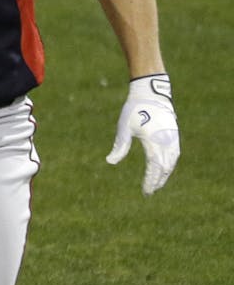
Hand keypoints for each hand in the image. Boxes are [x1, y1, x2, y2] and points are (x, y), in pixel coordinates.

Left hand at [105, 73, 179, 194]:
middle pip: (165, 168)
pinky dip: (170, 164)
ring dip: (165, 174)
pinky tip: (165, 169)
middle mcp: (167, 142)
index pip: (154, 168)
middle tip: (149, 192)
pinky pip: (175, 154)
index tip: (146, 191)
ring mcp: (173, 138)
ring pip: (172, 162)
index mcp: (154, 142)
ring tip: (157, 184)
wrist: (151, 93)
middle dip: (158, 181)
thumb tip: (110, 161)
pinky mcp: (175, 134)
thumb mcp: (124, 128)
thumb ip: (120, 146)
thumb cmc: (134, 110)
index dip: (151, 181)